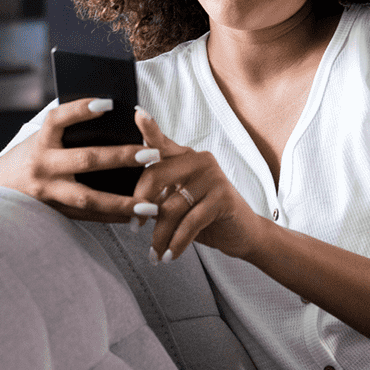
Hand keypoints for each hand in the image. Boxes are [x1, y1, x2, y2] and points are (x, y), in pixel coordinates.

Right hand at [0, 98, 162, 222]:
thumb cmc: (29, 155)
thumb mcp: (42, 138)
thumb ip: (69, 130)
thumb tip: (112, 114)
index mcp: (40, 141)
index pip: (58, 119)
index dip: (80, 110)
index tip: (109, 102)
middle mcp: (43, 166)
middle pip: (85, 160)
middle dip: (120, 157)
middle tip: (152, 154)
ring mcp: (48, 192)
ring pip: (89, 199)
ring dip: (123, 203)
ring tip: (151, 205)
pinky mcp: (55, 212)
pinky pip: (88, 217)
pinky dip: (113, 216)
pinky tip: (137, 215)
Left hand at [132, 109, 270, 263]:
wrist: (242, 233)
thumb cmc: (204, 216)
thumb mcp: (179, 201)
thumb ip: (160, 193)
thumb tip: (127, 203)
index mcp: (185, 157)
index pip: (160, 141)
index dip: (148, 127)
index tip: (137, 113)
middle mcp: (199, 160)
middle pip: (155, 175)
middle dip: (139, 205)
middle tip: (134, 227)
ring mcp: (213, 176)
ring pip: (171, 207)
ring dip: (159, 236)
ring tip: (155, 253)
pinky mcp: (223, 196)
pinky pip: (189, 223)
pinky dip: (176, 243)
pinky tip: (169, 256)